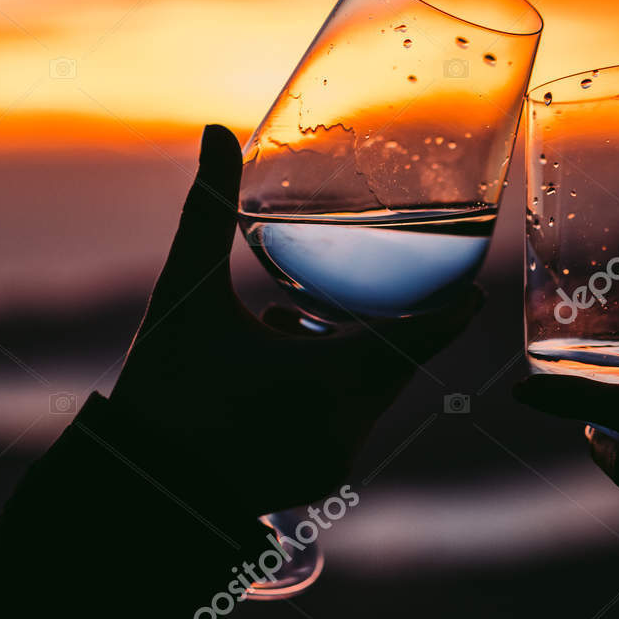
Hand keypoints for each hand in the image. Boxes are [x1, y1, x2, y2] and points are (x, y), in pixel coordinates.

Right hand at [109, 125, 481, 515]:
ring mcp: (339, 457)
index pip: (422, 336)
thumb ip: (207, 212)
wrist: (140, 483)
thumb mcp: (186, 296)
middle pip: (397, 360)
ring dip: (353, 354)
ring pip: (372, 390)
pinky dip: (333, 389)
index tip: (478, 289)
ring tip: (293, 322)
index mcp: (334, 375)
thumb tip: (215, 134)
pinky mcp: (323, 477)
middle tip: (380, 284)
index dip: (452, 309)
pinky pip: (350, 421)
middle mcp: (350, 423)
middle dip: (389, 322)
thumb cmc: (163, 387)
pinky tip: (283, 363)